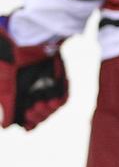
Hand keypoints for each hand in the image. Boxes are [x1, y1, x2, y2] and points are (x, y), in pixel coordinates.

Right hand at [0, 15, 67, 129]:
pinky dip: (61, 99)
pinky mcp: (58, 79)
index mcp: (19, 94)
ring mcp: (46, 86)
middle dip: (38, 116)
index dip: (29, 122)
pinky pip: (64, 96)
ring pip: (53, 108)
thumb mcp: (5, 85)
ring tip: (44, 103)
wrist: (21, 40)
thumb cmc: (7, 59)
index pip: (28, 118)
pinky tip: (55, 99)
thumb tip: (5, 126)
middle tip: (33, 109)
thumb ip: (6, 104)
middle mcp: (33, 92)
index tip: (26, 122)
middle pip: (41, 115)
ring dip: (49, 110)